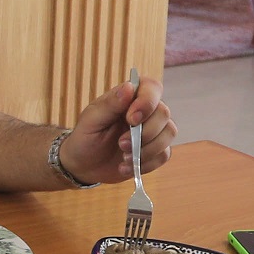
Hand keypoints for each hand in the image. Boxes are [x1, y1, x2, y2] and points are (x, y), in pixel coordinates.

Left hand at [60, 76, 176, 186]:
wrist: (84, 165)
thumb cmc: (86, 137)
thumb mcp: (91, 119)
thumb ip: (110, 104)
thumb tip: (129, 86)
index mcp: (130, 97)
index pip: (151, 88)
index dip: (147, 102)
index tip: (131, 119)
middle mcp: (146, 111)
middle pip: (163, 113)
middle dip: (145, 132)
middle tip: (121, 144)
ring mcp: (153, 130)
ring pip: (169, 133)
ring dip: (147, 149)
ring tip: (124, 158)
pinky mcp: (156, 150)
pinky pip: (164, 154)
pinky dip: (146, 164)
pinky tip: (126, 167)